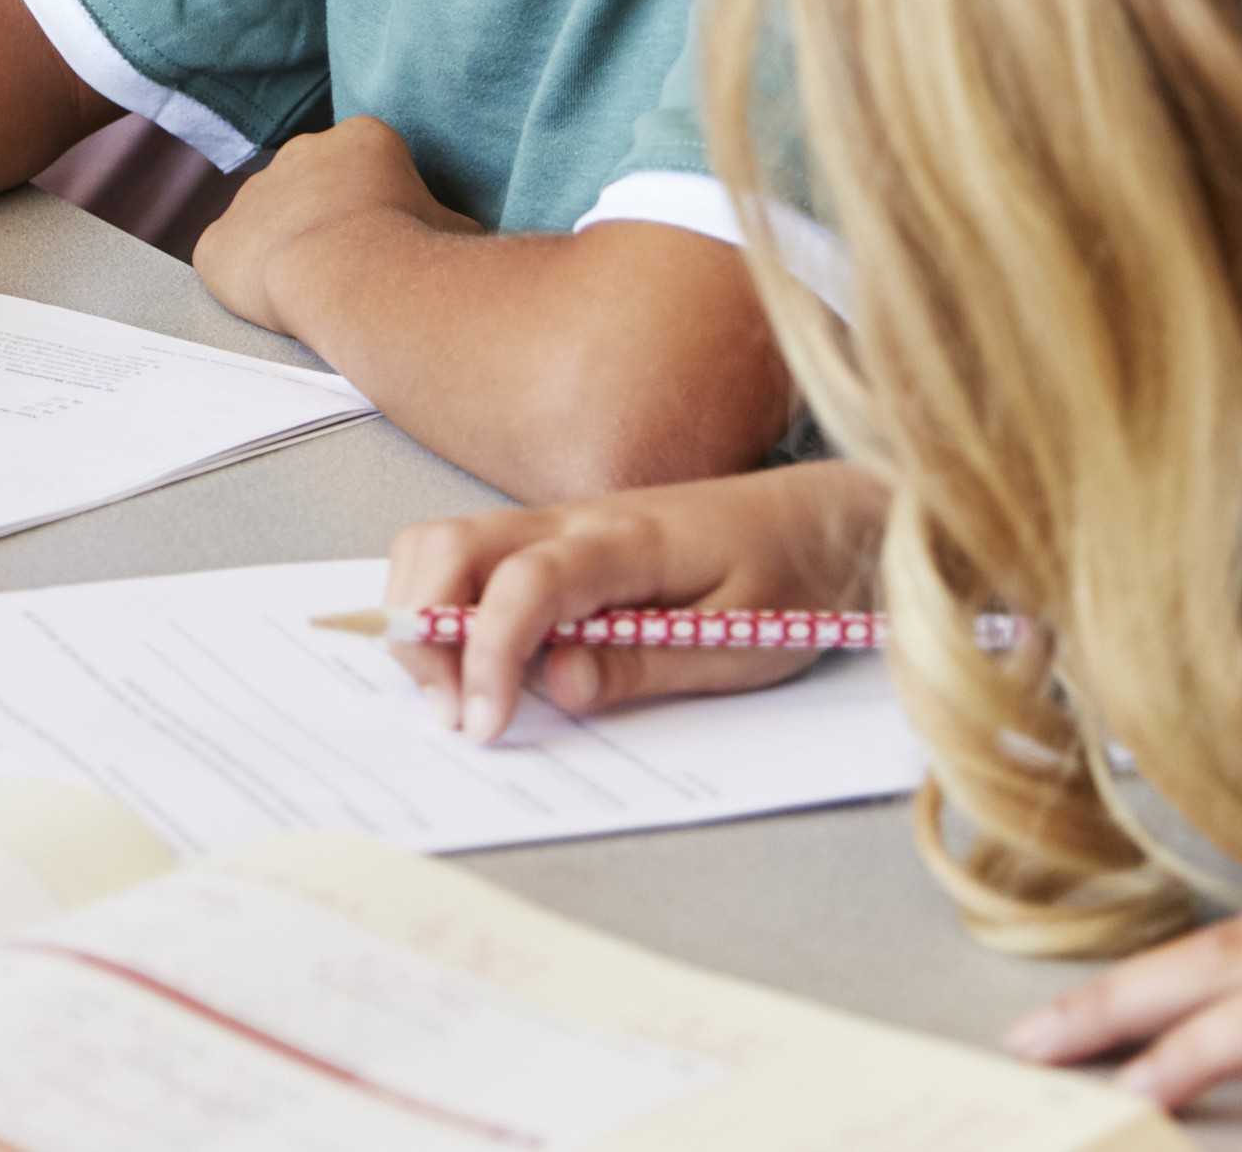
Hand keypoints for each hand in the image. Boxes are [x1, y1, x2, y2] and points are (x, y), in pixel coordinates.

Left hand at [194, 114, 467, 337]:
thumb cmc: (413, 250)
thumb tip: (466, 242)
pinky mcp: (217, 242)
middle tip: (352, 269)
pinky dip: (245, 282)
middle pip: (312, 186)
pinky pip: (227, 259)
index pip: (365, 167)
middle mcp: (298, 151)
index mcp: (362, 138)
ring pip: (268, 222)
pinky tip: (274, 304)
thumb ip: (450, 225)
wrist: (351, 275)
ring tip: (317, 291)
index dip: (377, 209)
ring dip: (286, 249)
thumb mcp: (458, 229)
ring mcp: (252, 195)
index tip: (388, 243)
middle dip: (328, 223)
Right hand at [383, 461, 890, 739]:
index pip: (524, 581)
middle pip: (450, 544)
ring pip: (444, 541)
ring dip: (423, 614)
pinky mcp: (556, 537)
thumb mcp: (738, 642)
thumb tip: (553, 685)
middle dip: (424, 630)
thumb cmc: (789, 580)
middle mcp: (574, 516)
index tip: (485, 725)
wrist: (817, 520)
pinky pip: (471, 554)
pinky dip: (443, 602)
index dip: (488, 653)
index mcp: (625, 540)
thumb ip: (643, 664)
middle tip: (451, 713)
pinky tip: (471, 661)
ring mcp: (558, 520)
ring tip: (455, 693)